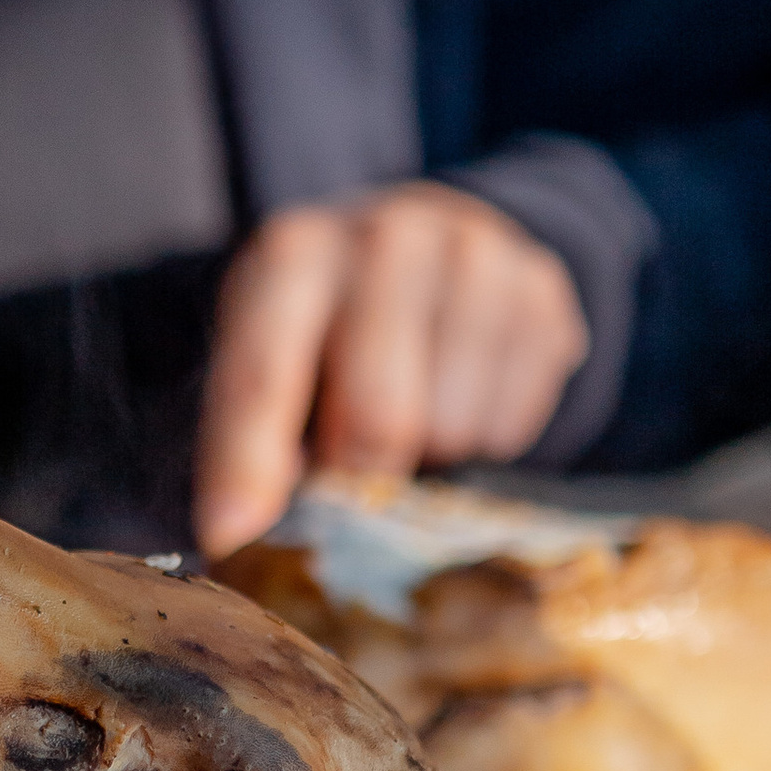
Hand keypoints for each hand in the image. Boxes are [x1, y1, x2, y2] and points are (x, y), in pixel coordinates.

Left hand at [192, 181, 588, 557]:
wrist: (431, 246)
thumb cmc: (331, 323)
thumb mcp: (271, 353)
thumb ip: (251, 433)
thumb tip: (238, 528)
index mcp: (293, 254)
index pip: (263, 374)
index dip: (246, 462)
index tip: (231, 532)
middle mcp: (384, 239)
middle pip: (377, 413)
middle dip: (361, 473)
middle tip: (355, 476)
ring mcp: (472, 254)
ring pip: (453, 426)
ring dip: (432, 453)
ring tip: (417, 413)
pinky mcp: (539, 286)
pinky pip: (513, 420)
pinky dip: (488, 437)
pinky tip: (468, 394)